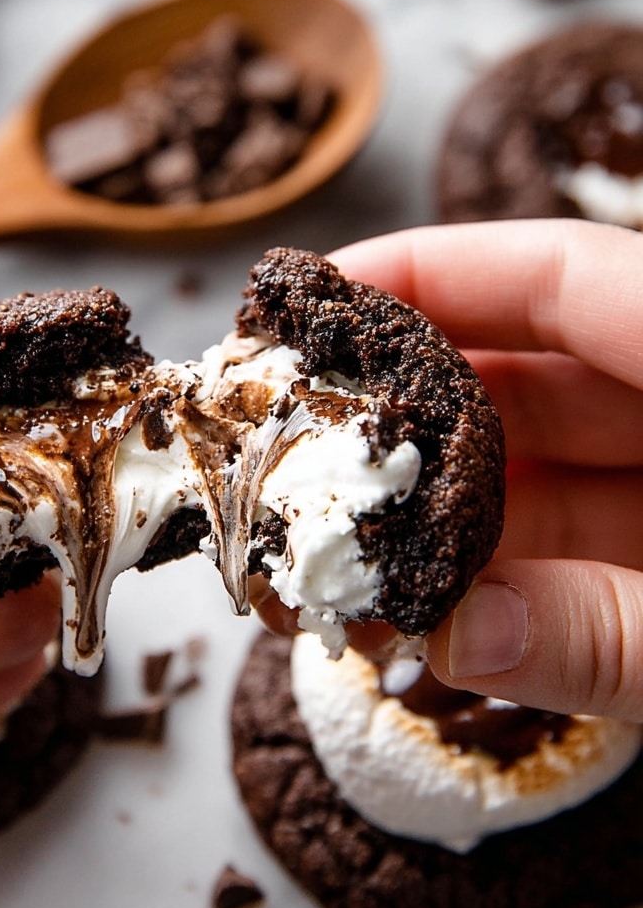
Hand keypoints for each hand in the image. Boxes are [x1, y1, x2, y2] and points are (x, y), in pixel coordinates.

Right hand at [330, 218, 642, 720]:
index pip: (564, 276)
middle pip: (533, 375)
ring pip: (545, 472)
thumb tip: (459, 639)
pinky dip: (505, 574)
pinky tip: (427, 608)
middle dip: (407, 417)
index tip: (316, 297)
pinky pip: (581, 542)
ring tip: (340, 562)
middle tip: (296, 452)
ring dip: (438, 518)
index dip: (435, 267)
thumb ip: (616, 636)